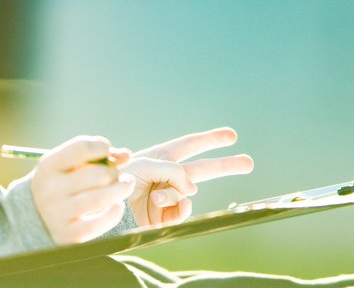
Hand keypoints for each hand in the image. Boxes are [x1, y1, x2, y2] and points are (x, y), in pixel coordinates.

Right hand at [30, 136, 134, 244]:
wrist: (35, 217)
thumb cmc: (60, 184)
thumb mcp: (67, 165)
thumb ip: (95, 156)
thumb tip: (125, 155)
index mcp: (49, 166)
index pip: (81, 147)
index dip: (101, 146)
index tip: (106, 149)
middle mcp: (51, 190)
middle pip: (96, 175)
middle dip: (114, 172)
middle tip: (118, 174)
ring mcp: (58, 214)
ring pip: (99, 200)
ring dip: (120, 190)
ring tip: (126, 184)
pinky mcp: (67, 235)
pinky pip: (97, 225)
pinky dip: (113, 214)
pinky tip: (118, 205)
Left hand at [123, 127, 253, 226]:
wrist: (103, 209)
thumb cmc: (119, 180)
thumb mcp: (145, 166)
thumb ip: (174, 171)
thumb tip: (192, 190)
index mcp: (161, 158)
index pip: (190, 145)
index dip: (210, 139)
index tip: (231, 135)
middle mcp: (168, 176)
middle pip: (203, 168)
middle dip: (226, 165)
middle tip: (249, 162)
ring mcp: (169, 197)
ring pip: (189, 192)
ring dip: (175, 191)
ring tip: (155, 196)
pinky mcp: (167, 217)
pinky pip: (183, 209)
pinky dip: (176, 206)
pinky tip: (160, 205)